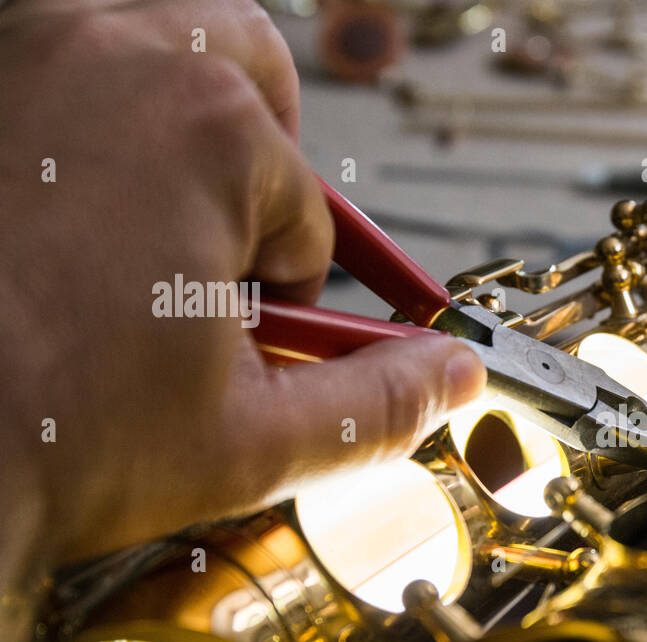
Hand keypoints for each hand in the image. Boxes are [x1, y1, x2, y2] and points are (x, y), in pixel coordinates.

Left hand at [0, 1, 484, 595]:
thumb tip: (450, 378)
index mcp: (209, 129)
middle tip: (228, 244)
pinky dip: (72, 112)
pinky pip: (43, 60)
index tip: (252, 336)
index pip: (302, 210)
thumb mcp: (250, 443)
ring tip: (151, 213)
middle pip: (240, 63)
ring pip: (142, 31)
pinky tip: (58, 207)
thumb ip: (377, 405)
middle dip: (256, 154)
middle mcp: (109, 52)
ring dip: (172, 109)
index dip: (292, 288)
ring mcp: (18, 53)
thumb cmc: (34, 439)